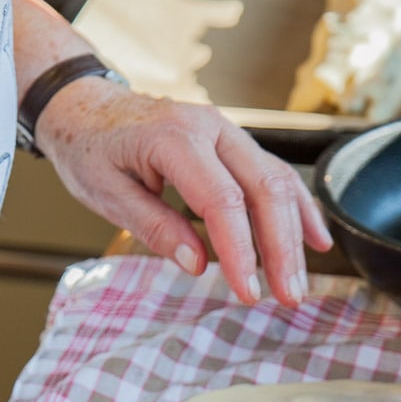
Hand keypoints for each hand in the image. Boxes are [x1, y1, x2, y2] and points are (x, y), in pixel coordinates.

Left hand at [36, 80, 332, 305]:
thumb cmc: (90, 148)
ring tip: (298, 283)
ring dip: (295, 236)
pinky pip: (276, 174)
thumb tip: (196, 264)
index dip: (241, 251)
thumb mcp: (105, 193)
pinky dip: (298, 209)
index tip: (250, 293)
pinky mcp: (235, 144)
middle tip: (289, 297)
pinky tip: (315, 241)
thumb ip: (154, 226)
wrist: (85, 105)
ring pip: (278, 182)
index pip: (222, 201)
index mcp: (174, 138)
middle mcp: (211, 128)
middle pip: (264, 189)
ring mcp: (228, 133)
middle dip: (282, 249)